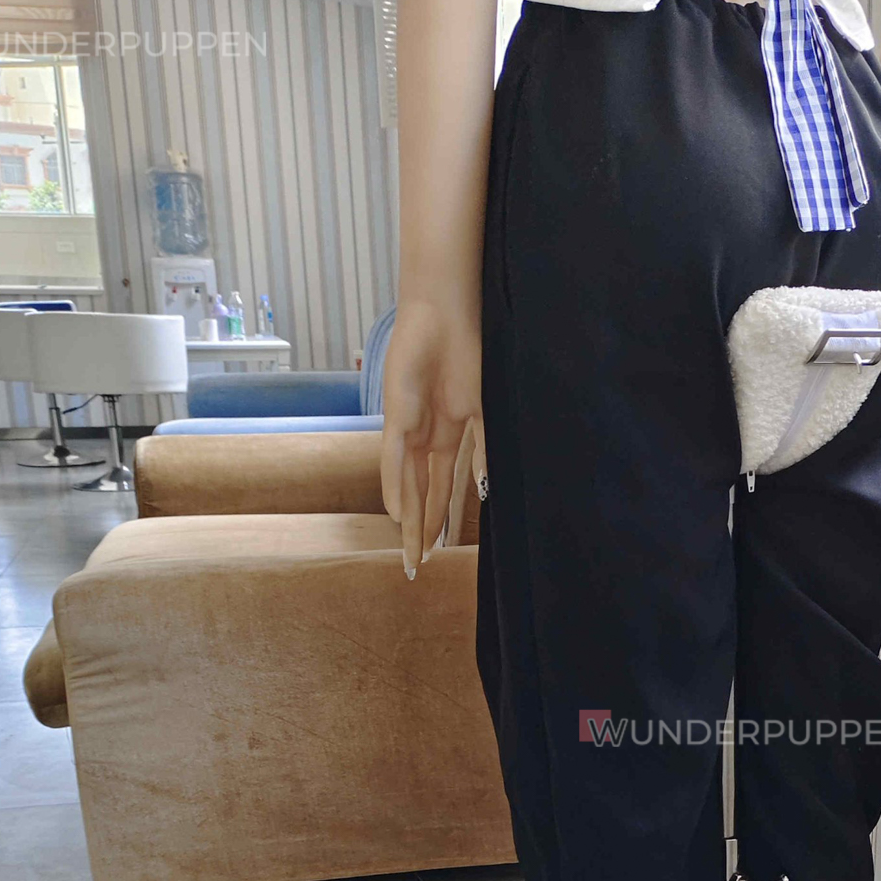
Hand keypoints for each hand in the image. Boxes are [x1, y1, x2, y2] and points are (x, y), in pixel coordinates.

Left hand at [381, 296, 485, 577]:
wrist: (447, 313)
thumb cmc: (468, 350)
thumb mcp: (484, 409)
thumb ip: (483, 450)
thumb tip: (483, 489)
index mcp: (446, 436)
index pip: (441, 490)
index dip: (440, 521)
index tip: (440, 551)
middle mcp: (424, 437)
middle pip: (421, 495)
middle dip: (420, 531)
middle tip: (416, 566)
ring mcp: (409, 427)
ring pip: (407, 485)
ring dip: (409, 520)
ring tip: (410, 552)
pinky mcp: (398, 413)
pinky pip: (396, 458)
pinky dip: (396, 486)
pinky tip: (398, 514)